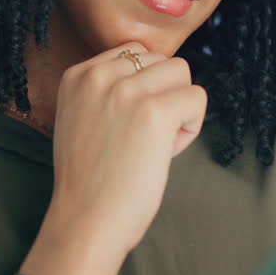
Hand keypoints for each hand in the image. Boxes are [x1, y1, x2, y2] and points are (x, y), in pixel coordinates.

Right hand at [45, 41, 206, 257]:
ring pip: (182, 73)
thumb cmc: (90, 182)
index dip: (143, 89)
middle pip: (161, 60)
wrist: (85, 221)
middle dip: (164, 96)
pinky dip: (192, 125)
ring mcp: (126, 91)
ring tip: (158, 143)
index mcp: (78, 75)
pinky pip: (197, 98)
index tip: (129, 125)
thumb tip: (159, 75)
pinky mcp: (154, 112)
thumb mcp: (82, 118)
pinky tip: (169, 150)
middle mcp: (99, 75)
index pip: (134, 53)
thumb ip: (109, 92)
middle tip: (146, 139)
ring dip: (180, 107)